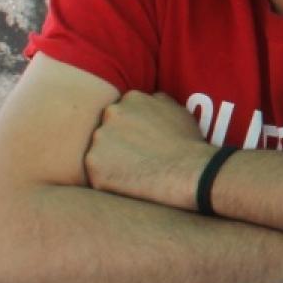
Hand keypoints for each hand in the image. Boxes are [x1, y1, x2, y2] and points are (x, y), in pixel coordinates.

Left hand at [84, 92, 210, 210]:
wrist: (189, 170)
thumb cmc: (187, 142)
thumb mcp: (178, 110)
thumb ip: (157, 101)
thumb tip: (150, 100)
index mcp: (131, 99)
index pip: (122, 112)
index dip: (131, 128)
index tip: (142, 140)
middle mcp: (110, 114)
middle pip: (107, 130)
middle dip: (118, 142)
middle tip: (138, 156)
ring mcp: (99, 140)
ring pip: (99, 152)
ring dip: (112, 161)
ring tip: (135, 171)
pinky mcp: (94, 166)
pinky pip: (97, 174)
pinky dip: (110, 180)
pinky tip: (131, 183)